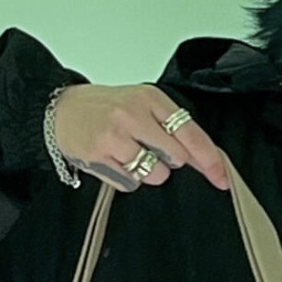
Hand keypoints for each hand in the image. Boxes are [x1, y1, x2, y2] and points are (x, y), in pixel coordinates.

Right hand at [52, 84, 230, 194]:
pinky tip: (113, 160)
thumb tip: (205, 158)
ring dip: (147, 172)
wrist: (59, 109)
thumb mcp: (141, 105)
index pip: (190, 133)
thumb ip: (171, 127)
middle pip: (176, 157)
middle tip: (148, 147)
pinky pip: (130, 183)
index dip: (209, 159)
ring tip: (128, 154)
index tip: (222, 177)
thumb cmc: (106, 108)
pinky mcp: (98, 156)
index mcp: (150, 98)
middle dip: (169, 161)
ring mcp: (114, 136)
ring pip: (154, 174)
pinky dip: (126, 178)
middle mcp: (133, 114)